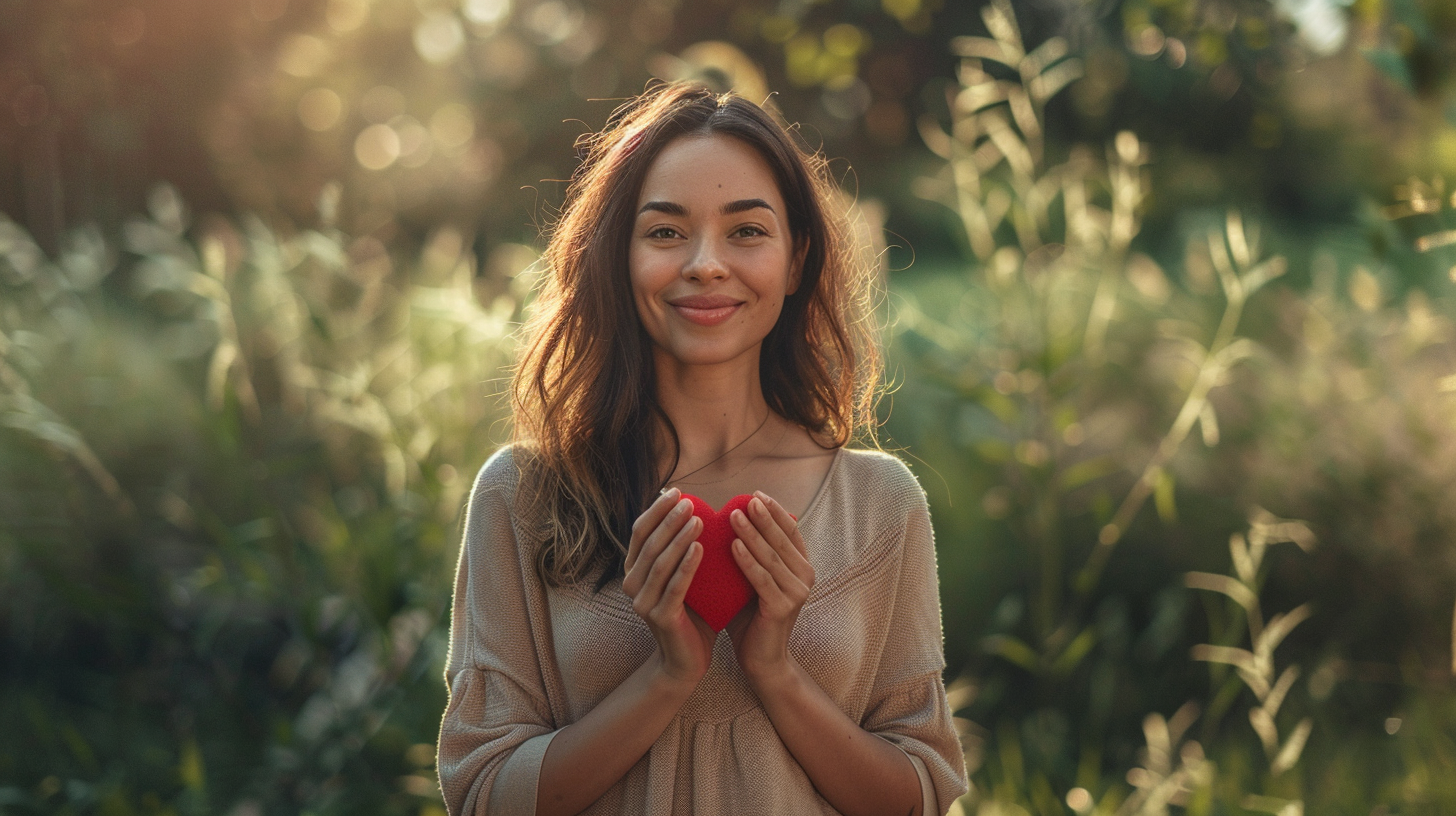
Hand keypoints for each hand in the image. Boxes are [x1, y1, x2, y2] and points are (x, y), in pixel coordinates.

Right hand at [623, 487, 716, 687]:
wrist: (687, 661)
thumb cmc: (691, 613)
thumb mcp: (683, 576)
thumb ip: (682, 549)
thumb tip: (696, 510)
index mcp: (634, 570)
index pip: (640, 532)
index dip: (656, 510)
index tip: (677, 491)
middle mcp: (632, 584)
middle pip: (649, 544)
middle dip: (669, 519)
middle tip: (690, 502)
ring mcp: (643, 603)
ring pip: (660, 563)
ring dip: (679, 538)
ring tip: (699, 520)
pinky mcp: (660, 617)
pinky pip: (675, 586)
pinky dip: (687, 565)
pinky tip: (700, 548)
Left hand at [724, 492, 814, 682]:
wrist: (761, 660)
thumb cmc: (751, 616)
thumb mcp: (752, 579)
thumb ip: (749, 553)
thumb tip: (728, 519)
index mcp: (801, 566)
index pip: (790, 530)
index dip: (775, 511)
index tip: (756, 494)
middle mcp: (805, 576)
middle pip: (781, 539)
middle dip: (763, 517)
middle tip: (746, 499)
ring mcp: (796, 592)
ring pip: (771, 556)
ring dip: (752, 533)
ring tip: (734, 515)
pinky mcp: (783, 607)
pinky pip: (762, 579)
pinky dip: (747, 560)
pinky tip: (733, 545)